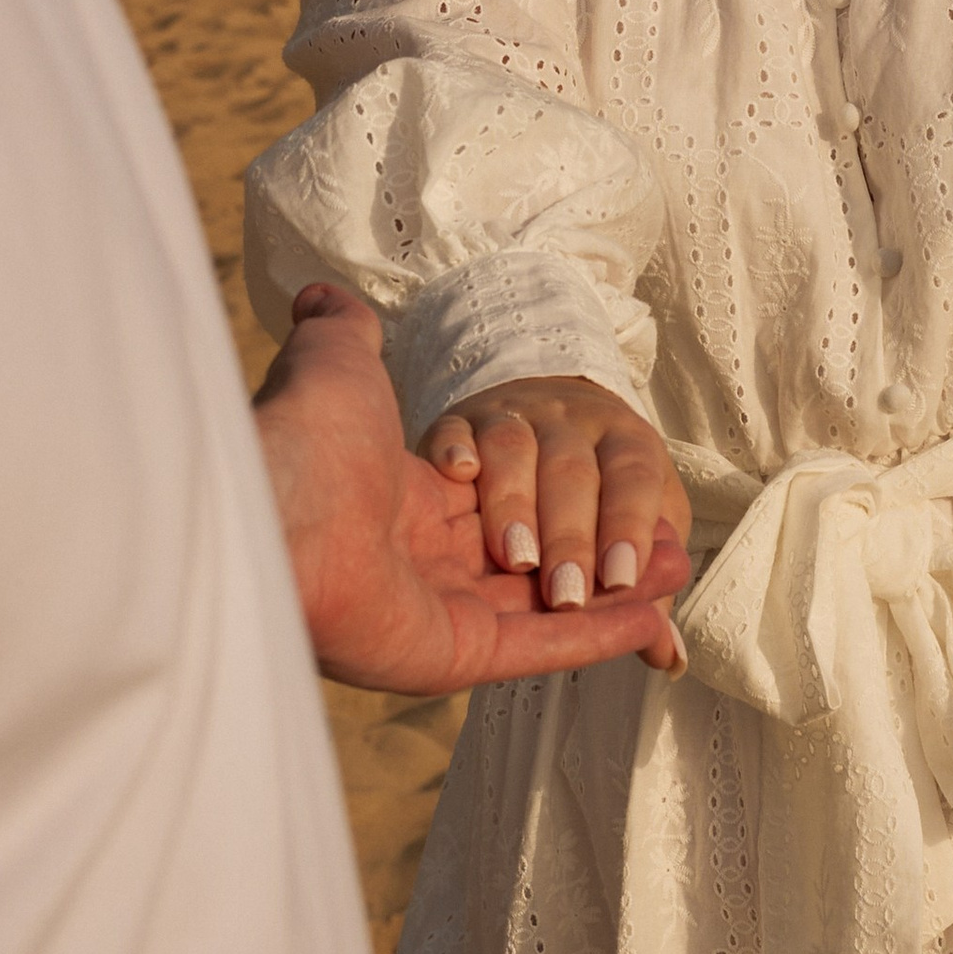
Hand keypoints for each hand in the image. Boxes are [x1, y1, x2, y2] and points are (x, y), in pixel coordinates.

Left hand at [254, 287, 688, 692]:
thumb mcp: (333, 362)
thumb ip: (345, 331)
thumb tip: (322, 294)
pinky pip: (537, 649)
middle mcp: (415, 565)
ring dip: (616, 594)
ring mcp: (433, 618)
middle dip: (601, 551)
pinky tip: (652, 617)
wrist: (271, 510)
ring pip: (544, 609)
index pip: (495, 505)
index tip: (610, 485)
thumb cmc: (300, 437)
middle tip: (667, 543)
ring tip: (681, 571)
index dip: (555, 498)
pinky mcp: (449, 659)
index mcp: (397, 504)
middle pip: (529, 562)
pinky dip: (597, 636)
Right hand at [423, 374, 691, 616]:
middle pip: (572, 471)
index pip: (634, 477)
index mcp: (623, 442)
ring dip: (515, 504)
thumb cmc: (594, 492)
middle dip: (570, 535)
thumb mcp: (628, 531)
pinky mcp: (457, 422)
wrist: (543, 410)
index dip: (629, 525)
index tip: (622, 581)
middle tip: (566, 594)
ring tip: (517, 560)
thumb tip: (669, 658)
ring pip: (513, 448)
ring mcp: (510, 416)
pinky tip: (459, 471)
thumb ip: (640, 593)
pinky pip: (452, 429)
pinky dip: (456, 446)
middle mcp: (569, 422)